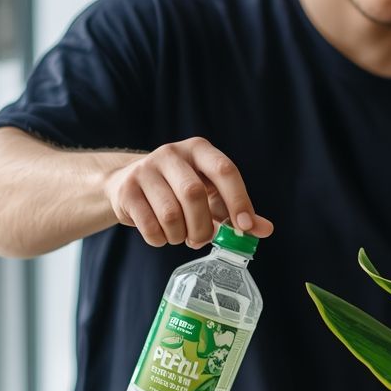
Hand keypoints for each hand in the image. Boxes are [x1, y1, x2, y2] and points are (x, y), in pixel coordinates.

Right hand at [104, 137, 273, 248]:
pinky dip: (161, 239)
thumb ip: (237, 211)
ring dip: (180, 235)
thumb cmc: (178, 191)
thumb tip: (264, 229)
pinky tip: (162, 235)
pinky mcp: (126, 190)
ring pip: (171, 214)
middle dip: (203, 227)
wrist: (127, 185)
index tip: (245, 226)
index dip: (238, 200)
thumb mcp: (211, 196)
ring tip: (181, 236)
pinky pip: (150, 226)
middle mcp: (171, 153)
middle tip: (201, 239)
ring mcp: (145, 170)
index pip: (224, 170)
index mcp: (198, 150)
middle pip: (194, 195)